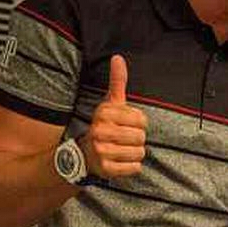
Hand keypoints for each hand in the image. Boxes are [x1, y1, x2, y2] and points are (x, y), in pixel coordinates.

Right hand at [81, 54, 147, 178]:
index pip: (141, 120)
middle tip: (124, 139)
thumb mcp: (111, 103)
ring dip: (135, 153)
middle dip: (137, 139)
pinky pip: (134, 168)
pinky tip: (120, 161)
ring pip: (139, 153)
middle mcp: (100, 130)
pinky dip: (132, 167)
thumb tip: (118, 57)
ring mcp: (101, 150)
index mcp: (105, 113)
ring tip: (122, 150)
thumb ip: (117, 82)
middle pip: (141, 137)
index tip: (127, 125)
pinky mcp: (106, 169)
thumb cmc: (105, 126)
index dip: (139, 124)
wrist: (85, 154)